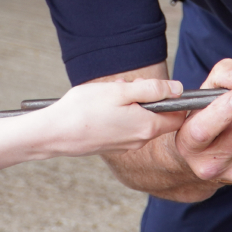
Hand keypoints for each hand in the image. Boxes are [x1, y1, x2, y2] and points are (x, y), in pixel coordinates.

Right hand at [0, 77, 185, 172]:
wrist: (54, 134)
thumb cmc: (84, 109)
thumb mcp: (120, 91)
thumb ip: (152, 89)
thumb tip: (178, 88)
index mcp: (147, 126)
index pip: (178, 115)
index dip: (173, 98)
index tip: (155, 86)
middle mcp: (140, 140)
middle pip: (158, 116)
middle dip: (146, 98)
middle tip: (124, 87)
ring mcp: (126, 145)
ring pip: (140, 120)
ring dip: (131, 104)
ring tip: (108, 96)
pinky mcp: (112, 145)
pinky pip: (126, 126)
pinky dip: (119, 114)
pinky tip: (100, 107)